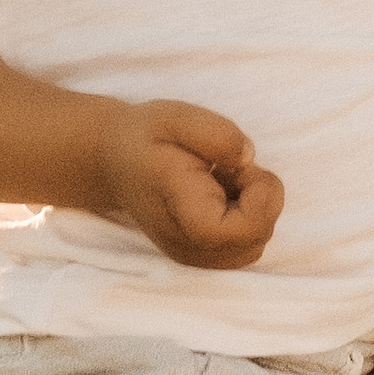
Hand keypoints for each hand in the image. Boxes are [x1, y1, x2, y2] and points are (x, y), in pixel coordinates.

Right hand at [96, 100, 284, 268]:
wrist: (112, 160)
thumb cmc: (145, 137)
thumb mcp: (177, 118)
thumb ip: (218, 135)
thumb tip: (249, 159)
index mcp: (183, 213)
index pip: (244, 229)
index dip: (261, 197)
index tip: (237, 167)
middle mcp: (187, 246)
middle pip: (256, 239)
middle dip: (260, 198)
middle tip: (228, 169)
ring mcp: (192, 256)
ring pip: (253, 246)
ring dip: (254, 209)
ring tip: (223, 181)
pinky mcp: (198, 255)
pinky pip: (242, 247)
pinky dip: (245, 220)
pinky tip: (222, 196)